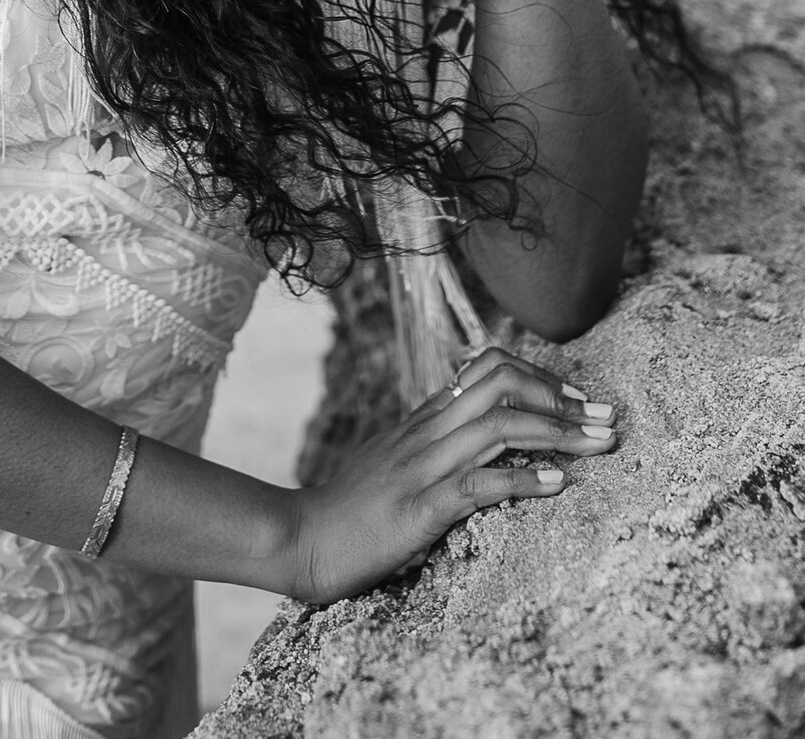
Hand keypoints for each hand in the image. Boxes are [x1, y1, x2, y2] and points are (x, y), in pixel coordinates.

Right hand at [278, 346, 616, 603]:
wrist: (303, 538)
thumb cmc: (353, 508)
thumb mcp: (396, 462)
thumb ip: (436, 444)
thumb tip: (488, 439)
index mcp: (423, 420)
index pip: (486, 370)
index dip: (542, 378)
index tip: (580, 403)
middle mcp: (426, 433)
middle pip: (500, 384)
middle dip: (563, 398)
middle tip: (605, 418)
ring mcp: (422, 466)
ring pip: (498, 427)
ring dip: (559, 432)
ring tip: (601, 444)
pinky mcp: (421, 507)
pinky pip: (479, 483)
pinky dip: (525, 480)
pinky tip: (558, 485)